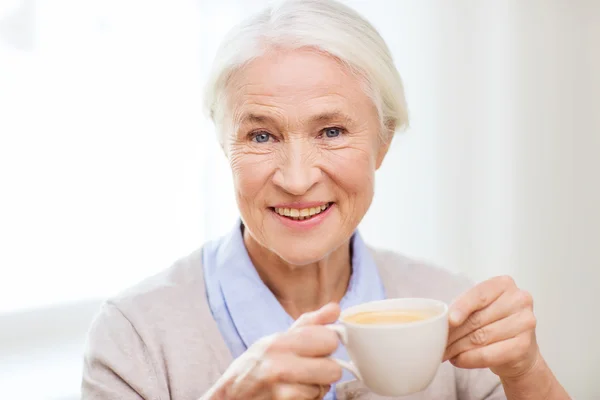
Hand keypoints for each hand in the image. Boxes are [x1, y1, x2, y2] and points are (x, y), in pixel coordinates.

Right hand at [203, 303, 342, 399]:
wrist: (229, 397)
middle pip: (333, 369)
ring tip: (296, 383)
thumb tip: (335, 308)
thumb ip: (309, 324)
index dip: (327, 345)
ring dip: (315, 388)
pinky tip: (292, 395)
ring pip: (324, 389)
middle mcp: (279, 366)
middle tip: (310, 368)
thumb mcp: (276, 339)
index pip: (329, 339)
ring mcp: (281, 392)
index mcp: (279, 342)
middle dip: (325, 371)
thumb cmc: (255, 366)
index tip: (318, 348)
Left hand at [443, 276, 539, 378]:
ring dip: (458, 347)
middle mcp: (519, 300)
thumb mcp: (479, 308)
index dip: (461, 307)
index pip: (479, 294)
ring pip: (481, 337)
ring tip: (445, 352)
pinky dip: (470, 359)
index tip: (448, 320)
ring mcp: (526, 322)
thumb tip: (441, 321)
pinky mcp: (525, 345)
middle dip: (453, 333)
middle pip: (478, 318)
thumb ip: (463, 308)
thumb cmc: (494, 323)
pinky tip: (458, 360)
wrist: (520, 350)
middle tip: (438, 342)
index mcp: (504, 284)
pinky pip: (490, 354)